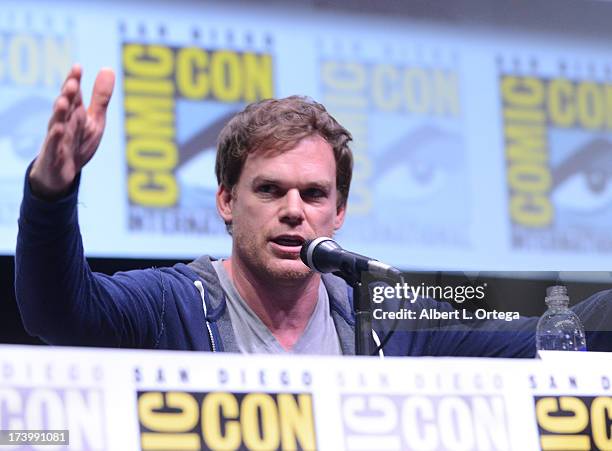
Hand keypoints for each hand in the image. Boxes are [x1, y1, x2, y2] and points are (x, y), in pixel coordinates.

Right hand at [29, 64, 114, 198]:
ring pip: (58, 122)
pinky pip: (54, 145)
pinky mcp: (54, 154)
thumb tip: (108, 68)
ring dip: (60, 111)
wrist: (62, 172)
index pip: (74, 94)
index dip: (74, 80)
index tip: (78, 67)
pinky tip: (57, 129)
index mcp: (74, 112)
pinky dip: (55, 137)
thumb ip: (100, 96)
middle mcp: (64, 122)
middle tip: (73, 82)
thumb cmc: (78, 141)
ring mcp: (58, 137)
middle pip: (66, 105)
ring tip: (63, 101)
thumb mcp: (95, 119)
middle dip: (68, 94)